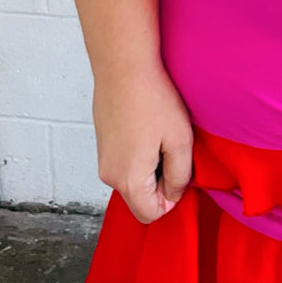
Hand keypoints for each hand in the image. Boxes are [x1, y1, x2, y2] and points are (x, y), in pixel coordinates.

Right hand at [93, 67, 194, 224]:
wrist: (123, 67)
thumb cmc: (153, 100)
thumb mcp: (180, 141)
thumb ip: (179, 177)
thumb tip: (172, 196)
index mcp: (129, 181)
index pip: (151, 215)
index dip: (171, 200)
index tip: (179, 171)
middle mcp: (109, 176)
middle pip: (140, 199)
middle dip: (160, 184)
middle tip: (171, 151)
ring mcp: (102, 160)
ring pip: (132, 181)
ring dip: (150, 168)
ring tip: (159, 136)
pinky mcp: (102, 144)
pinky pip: (123, 163)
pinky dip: (138, 154)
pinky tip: (146, 128)